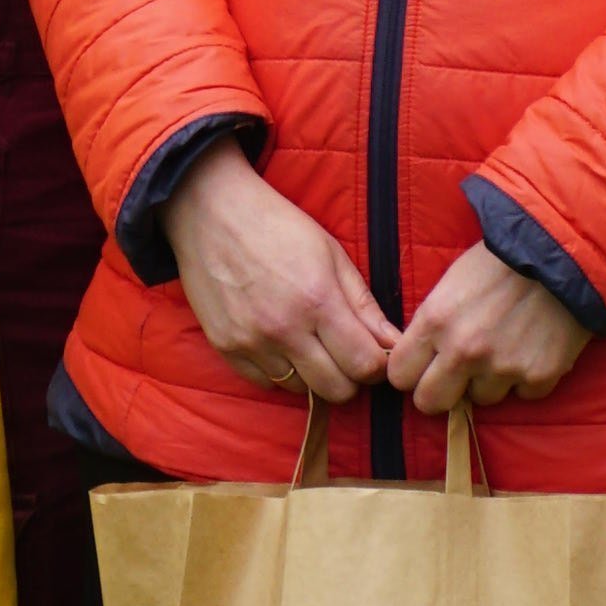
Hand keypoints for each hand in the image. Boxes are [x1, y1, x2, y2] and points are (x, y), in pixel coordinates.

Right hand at [165, 145, 398, 401]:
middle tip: (345, 353)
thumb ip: (364, 305)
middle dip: (350, 377)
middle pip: (336, 390)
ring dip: (313, 375)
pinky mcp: (226, 347)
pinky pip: (265, 383)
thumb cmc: (278, 227)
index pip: (365, 365)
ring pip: (300, 391)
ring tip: (310, 344)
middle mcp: (284, 329)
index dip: (377, 364)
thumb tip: (393, 344)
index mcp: (318, 300)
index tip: (374, 353)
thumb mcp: (332, 255)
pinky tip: (281, 344)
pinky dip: (280, 372)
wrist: (211, 213)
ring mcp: (252, 342)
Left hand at [385, 240, 595, 416]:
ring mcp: (502, 367)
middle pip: (429, 402)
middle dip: (440, 391)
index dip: (411, 372)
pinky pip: (523, 394)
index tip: (424, 366)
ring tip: (506, 346)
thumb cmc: (503, 259)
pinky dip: (527, 377)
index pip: (399, 376)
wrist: (564, 253)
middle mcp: (464, 351)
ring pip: (481, 399)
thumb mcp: (452, 282)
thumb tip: (421, 357)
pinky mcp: (539, 377)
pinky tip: (534, 348)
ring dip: (490, 380)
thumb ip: (433, 324)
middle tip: (457, 374)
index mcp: (435, 322)